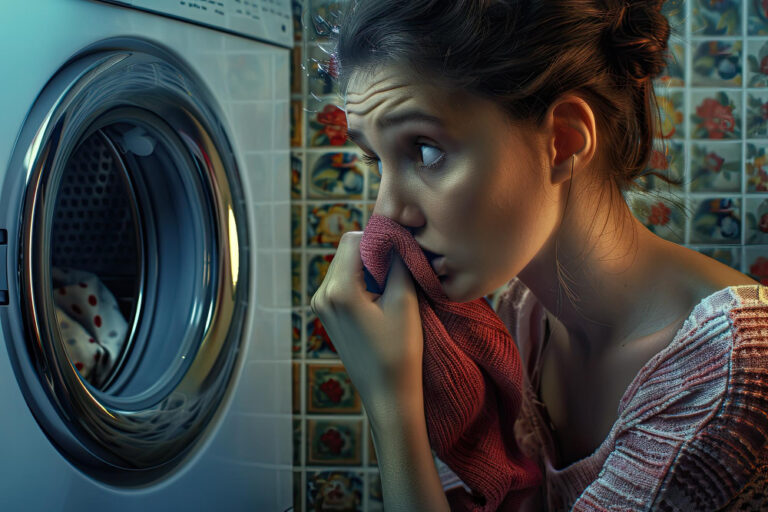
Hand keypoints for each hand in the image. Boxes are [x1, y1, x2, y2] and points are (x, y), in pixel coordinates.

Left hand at [310, 231, 423, 422]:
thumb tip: (395, 237)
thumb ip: (398, 263)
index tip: (401, 251)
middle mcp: (321, 295)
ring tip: (391, 289)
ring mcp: (320, 306)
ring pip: (345, 266)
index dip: (378, 238)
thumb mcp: (404, 302)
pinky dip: (361, 282)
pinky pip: (342, 282)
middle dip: (373, 254)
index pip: (353, 240)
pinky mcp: (325, 314)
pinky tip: (380, 301)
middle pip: (347, 251)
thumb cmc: (400, 352)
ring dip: (368, 268)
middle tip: (400, 270)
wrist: (387, 395)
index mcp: (338, 290)